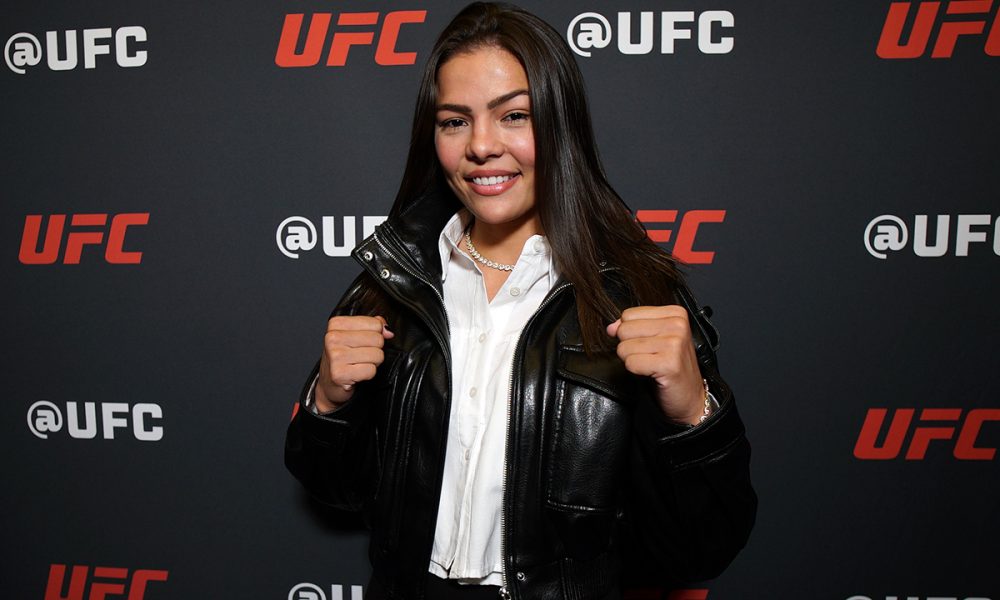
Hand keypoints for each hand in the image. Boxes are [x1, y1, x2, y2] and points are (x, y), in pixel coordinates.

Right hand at [315, 315, 393, 411]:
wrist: (329, 383)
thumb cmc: (343, 358)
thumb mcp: (355, 335)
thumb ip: (374, 326)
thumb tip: (387, 331)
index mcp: (336, 324)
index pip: (375, 323)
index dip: (376, 335)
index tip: (364, 342)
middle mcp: (333, 338)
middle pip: (378, 339)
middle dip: (375, 350)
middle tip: (361, 356)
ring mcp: (335, 356)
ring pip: (377, 355)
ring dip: (372, 363)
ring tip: (359, 364)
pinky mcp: (339, 373)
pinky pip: (371, 370)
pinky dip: (368, 374)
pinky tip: (356, 374)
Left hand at [606, 305, 704, 424]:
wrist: (690, 396)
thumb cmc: (670, 367)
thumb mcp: (653, 339)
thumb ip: (631, 327)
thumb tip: (611, 327)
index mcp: (675, 314)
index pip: (629, 314)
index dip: (630, 333)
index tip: (647, 344)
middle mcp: (677, 325)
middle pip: (624, 329)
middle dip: (629, 347)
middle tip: (649, 357)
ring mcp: (675, 343)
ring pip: (625, 347)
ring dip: (633, 361)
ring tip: (651, 365)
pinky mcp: (669, 363)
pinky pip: (631, 363)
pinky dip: (636, 372)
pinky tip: (652, 373)